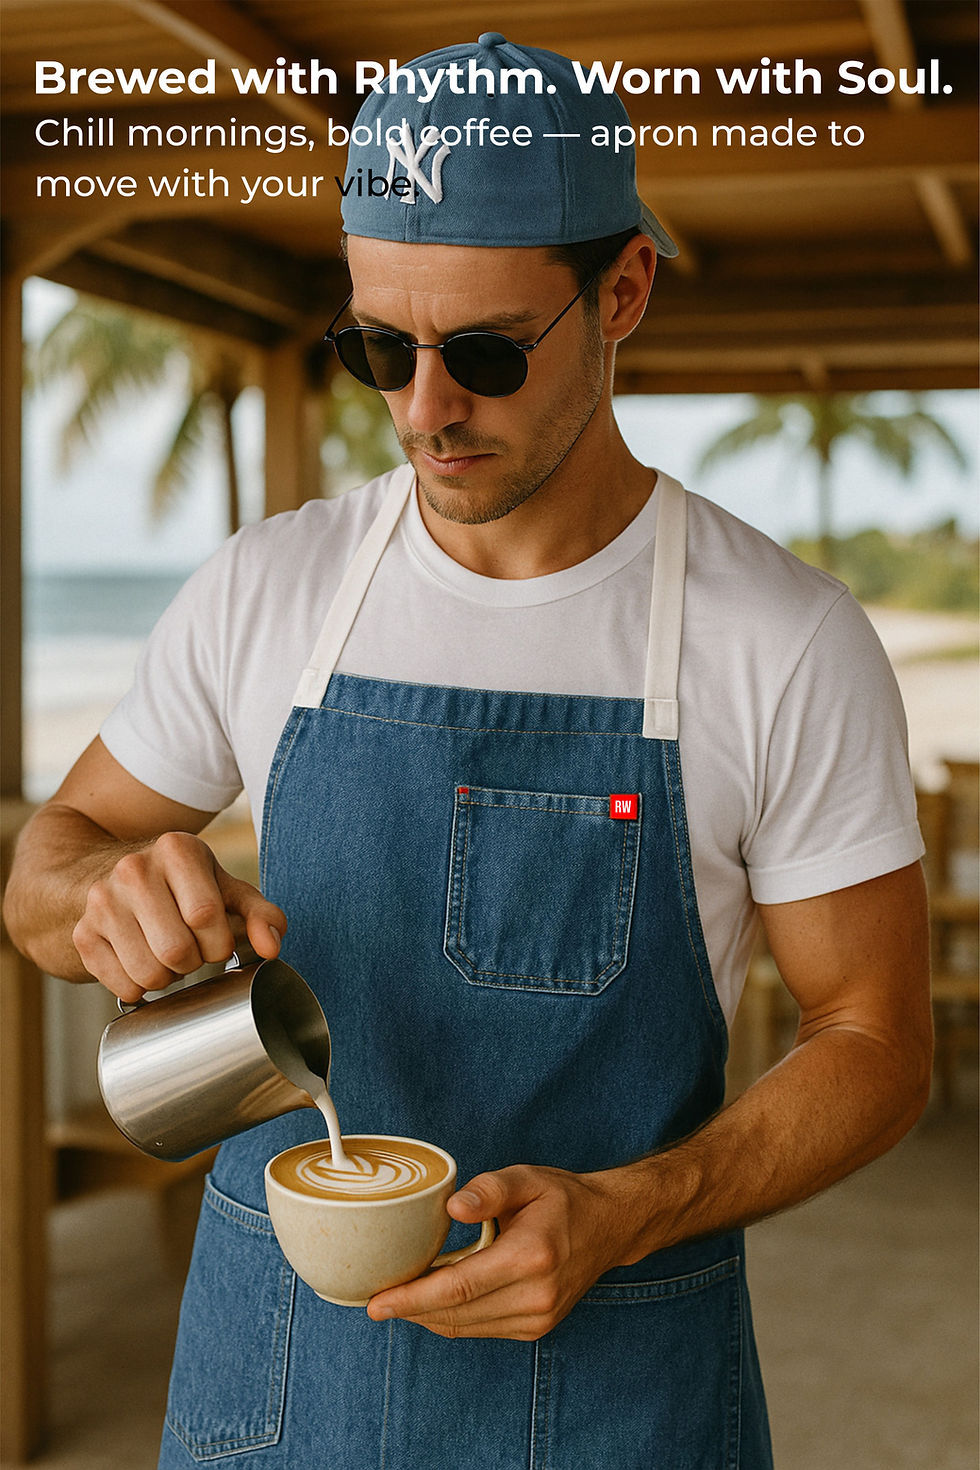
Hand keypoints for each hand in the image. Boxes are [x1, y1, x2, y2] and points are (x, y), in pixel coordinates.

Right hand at [72, 830, 286, 1001]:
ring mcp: (101, 901)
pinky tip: (143, 961)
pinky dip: (141, 987)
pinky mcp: (83, 933)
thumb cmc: (183, 887)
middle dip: (194, 962)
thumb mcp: (225, 889)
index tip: (216, 939)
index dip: (219, 942)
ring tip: (167, 954)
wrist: (113, 876)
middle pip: (177, 950)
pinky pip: (124, 986)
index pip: (205, 916)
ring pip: (149, 974)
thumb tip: (272, 946)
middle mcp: (132, 869)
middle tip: (191, 948)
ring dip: (168, 978)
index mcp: (176, 849)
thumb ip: (259, 914)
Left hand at [366, 1163, 624, 1339]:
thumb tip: (453, 1206)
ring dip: (427, 1316)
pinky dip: (451, 1318)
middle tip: (373, 1299)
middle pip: (456, 1313)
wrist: (609, 1227)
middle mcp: (535, 1296)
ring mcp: (537, 1318)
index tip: (376, 1302)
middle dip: (410, 1310)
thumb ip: (490, 1189)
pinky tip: (433, 1300)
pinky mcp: (535, 1328)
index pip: (458, 1287)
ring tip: (398, 1298)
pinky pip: (480, 1328)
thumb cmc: (564, 1199)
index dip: (412, 1298)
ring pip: (465, 1326)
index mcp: (531, 1257)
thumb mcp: (528, 1178)